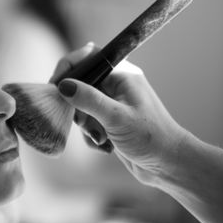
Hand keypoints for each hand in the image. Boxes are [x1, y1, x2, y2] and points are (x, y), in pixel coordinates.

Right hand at [49, 43, 189, 187]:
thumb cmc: (150, 138)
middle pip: (80, 84)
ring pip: (82, 105)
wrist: (168, 165)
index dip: (68, 69)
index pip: (88, 58)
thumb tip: (63, 85)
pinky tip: (103, 144)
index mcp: (122, 75)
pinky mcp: (111, 120)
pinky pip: (89, 121)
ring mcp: (114, 103)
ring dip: (85, 124)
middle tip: (83, 122)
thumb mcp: (115, 117)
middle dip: (77, 106)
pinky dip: (91, 134)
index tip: (55, 86)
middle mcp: (117, 85)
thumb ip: (87, 99)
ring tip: (100, 137)